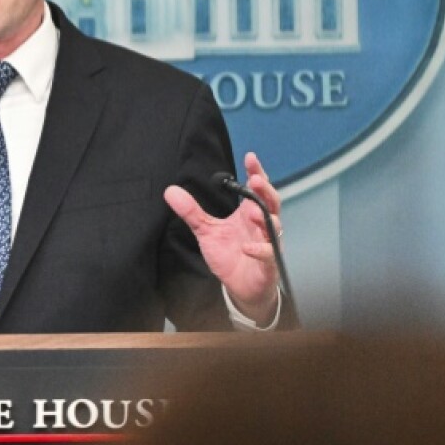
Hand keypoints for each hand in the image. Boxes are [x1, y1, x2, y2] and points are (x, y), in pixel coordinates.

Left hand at [163, 152, 280, 323]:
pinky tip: (247, 248)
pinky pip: (268, 254)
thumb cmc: (228, 254)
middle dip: (265, 190)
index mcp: (248, 214)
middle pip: (271, 202)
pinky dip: (260, 250)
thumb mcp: (206, 230)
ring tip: (252, 211)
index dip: (256, 173)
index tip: (250, 157)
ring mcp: (267, 243)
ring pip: (274, 226)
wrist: (239, 286)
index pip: (256, 190)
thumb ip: (191, 211)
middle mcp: (261, 225)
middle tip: (256, 180)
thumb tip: (170, 190)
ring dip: (265, 218)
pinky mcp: (268, 263)